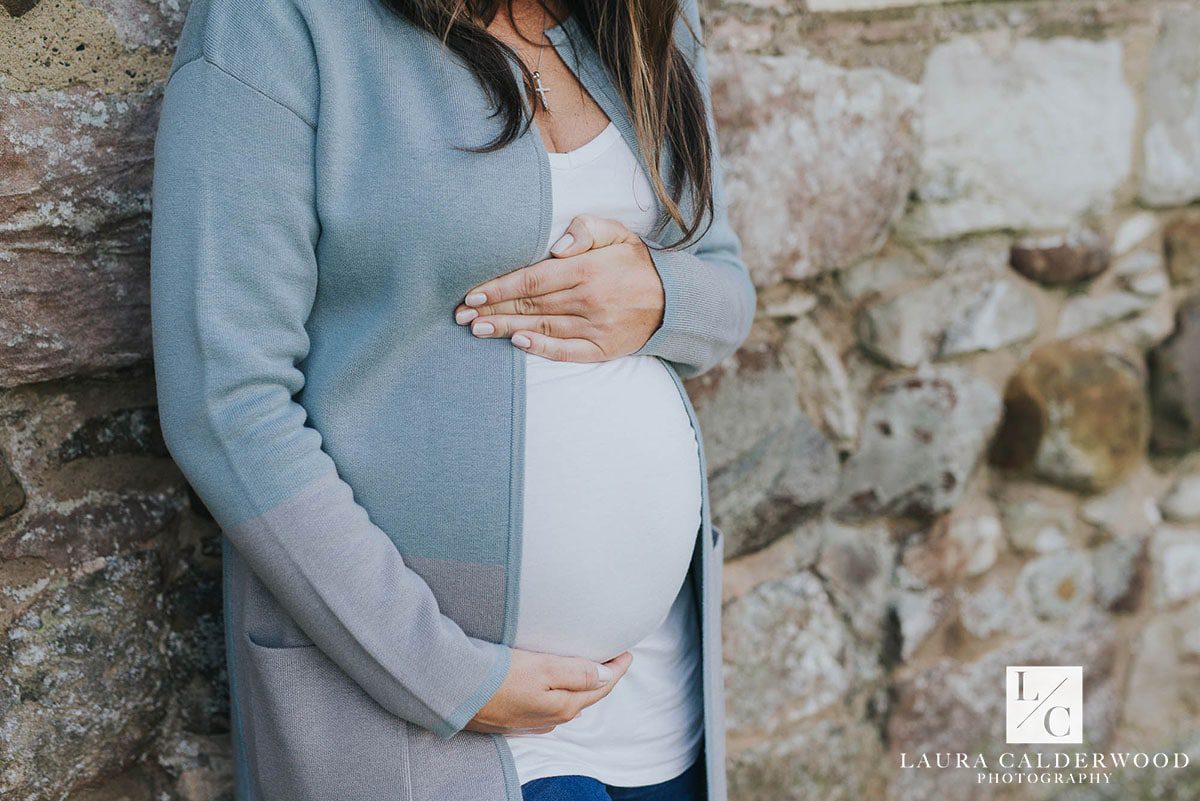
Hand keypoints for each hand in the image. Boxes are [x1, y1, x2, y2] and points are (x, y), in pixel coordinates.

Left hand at [453, 214, 665, 361]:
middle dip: (492, 309)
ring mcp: (595, 327)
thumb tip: (557, 245)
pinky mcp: (601, 348)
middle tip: (461, 314)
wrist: (673, 300)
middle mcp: (589, 300)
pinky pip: (566, 351)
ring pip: (542, 327)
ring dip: (506, 329)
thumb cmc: (635, 263)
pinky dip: (541, 349)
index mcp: (587, 270)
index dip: (499, 286)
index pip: (532, 279)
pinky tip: (518, 344)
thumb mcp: (617, 233)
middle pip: (530, 305)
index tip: (472, 292)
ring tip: (476, 329)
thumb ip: (587, 230)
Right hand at [464, 648, 633, 734]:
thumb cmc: (497, 677)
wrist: (454, 692)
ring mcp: (532, 721)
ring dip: (582, 685)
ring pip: (568, 702)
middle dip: (603, 678)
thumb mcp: (543, 669)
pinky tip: (557, 683)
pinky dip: (561, 692)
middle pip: (587, 696)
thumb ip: (577, 672)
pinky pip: (549, 705)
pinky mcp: (516, 718)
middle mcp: (551, 718)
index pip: (601, 686)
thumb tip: (606, 675)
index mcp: (563, 706)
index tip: (628, 651)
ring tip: (590, 666)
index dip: (617, 669)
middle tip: (614, 658)